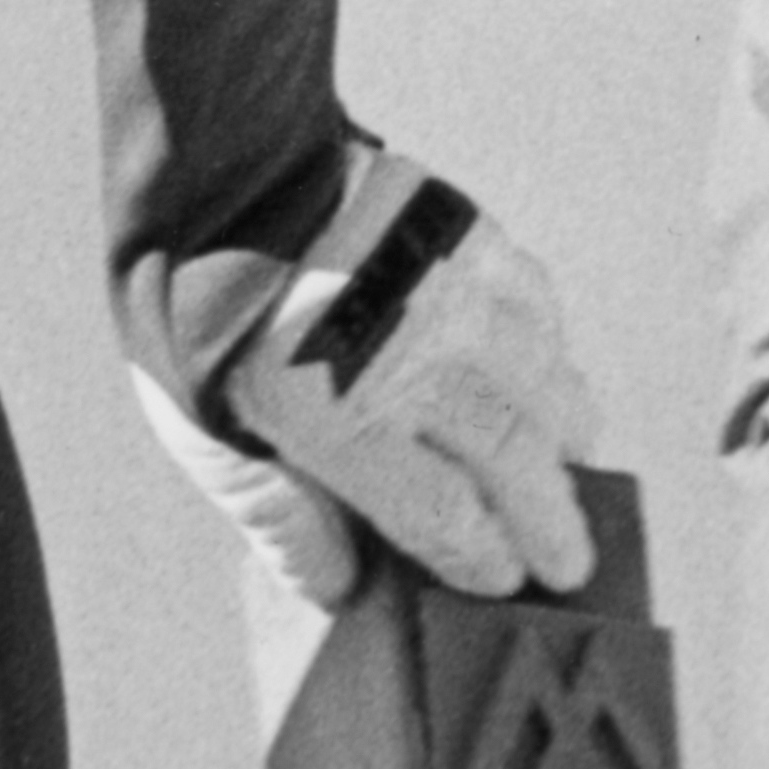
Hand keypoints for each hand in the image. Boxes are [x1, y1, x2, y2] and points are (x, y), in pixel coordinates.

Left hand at [214, 150, 596, 602]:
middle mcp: (411, 360)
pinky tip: (546, 382)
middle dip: (550, 525)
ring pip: (547, 387)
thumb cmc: (198, 319)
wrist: (219, 177)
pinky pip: (542, 312)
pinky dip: (552, 357)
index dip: (485, 560)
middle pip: (516, 463)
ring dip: (565, 442)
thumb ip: (278, 518)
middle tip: (569, 562)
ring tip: (568, 474)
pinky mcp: (470, 238)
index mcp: (337, 419)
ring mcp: (452, 295)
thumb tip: (339, 591)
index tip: (504, 580)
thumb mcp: (206, 434)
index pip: (448, 518)